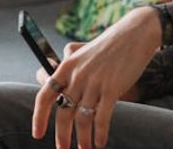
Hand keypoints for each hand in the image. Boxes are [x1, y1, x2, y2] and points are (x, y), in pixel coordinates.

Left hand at [32, 7, 161, 148]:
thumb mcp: (82, 51)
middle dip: (62, 136)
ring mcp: (94, 82)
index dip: (39, 117)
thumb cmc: (108, 45)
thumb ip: (67, 65)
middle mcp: (77, 75)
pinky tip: (100, 142)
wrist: (134, 34)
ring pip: (82, 119)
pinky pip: (102, 118)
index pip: (45, 95)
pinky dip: (100, 134)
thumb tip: (48, 79)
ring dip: (83, 139)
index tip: (37, 134)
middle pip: (63, 113)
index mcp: (66, 65)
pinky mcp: (112, 88)